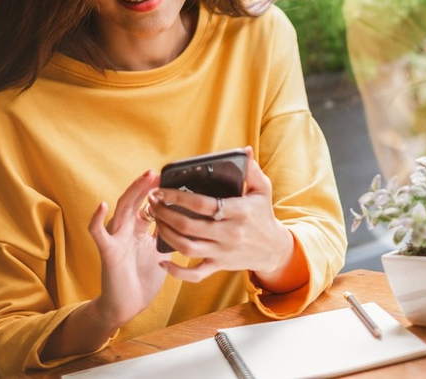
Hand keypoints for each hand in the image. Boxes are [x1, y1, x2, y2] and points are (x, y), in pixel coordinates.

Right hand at [43, 170, 168, 360]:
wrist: (127, 306)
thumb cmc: (143, 279)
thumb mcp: (162, 252)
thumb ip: (169, 235)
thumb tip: (190, 221)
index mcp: (139, 229)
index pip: (147, 204)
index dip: (157, 192)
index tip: (171, 178)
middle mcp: (126, 230)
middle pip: (134, 201)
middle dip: (145, 186)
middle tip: (157, 171)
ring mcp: (115, 239)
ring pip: (121, 209)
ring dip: (132, 193)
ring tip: (144, 178)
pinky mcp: (108, 252)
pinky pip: (98, 233)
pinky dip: (97, 219)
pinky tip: (102, 205)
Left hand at [149, 147, 295, 284]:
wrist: (273, 248)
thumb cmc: (263, 214)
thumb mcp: (263, 189)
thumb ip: (252, 170)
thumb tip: (245, 150)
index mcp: (240, 211)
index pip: (203, 204)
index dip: (178, 197)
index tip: (161, 189)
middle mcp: (230, 233)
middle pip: (189, 226)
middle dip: (165, 213)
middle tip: (152, 202)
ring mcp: (223, 252)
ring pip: (187, 248)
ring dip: (166, 234)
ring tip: (155, 220)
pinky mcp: (219, 266)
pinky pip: (195, 274)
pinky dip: (177, 271)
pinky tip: (162, 260)